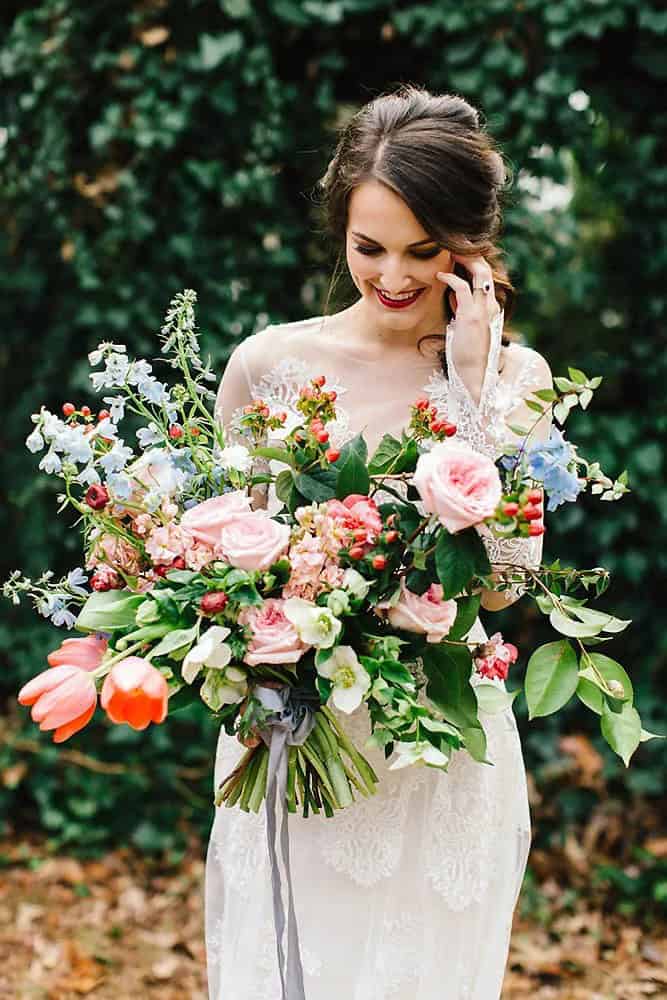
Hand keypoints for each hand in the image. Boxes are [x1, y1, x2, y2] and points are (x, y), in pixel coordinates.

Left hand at [435, 247, 500, 374]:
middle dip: (471, 252)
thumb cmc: (465, 354)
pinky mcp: (471, 317)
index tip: (457, 251)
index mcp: (490, 307)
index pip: (484, 276)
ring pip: (480, 273)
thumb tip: (451, 295)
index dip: (473, 261)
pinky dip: (450, 278)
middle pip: (485, 269)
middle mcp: (490, 305)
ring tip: (449, 248)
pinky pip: (462, 288)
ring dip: (464, 258)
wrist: (473, 374)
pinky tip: (438, 275)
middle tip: (455, 241)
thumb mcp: (461, 325)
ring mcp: (483, 310)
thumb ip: (459, 308)